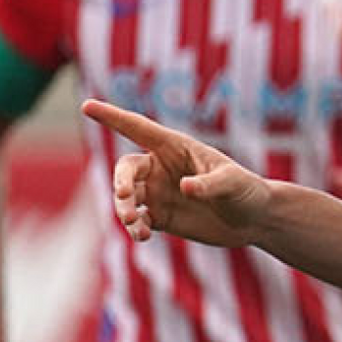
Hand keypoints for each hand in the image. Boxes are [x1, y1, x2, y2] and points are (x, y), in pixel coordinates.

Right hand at [81, 99, 270, 246]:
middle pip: (126, 169)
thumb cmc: (247, 191)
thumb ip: (210, 184)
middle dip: (120, 183)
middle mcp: (162, 167)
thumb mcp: (233, 183)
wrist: (254, 220)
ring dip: (124, 210)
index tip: (87, 105)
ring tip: (135, 224)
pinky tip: (142, 236)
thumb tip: (184, 187)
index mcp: (177, 147)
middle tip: (126, 200)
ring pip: (125, 197)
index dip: (112, 116)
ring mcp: (159, 192)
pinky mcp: (161, 216)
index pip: (138, 128)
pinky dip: (133, 227)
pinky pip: (136, 220)